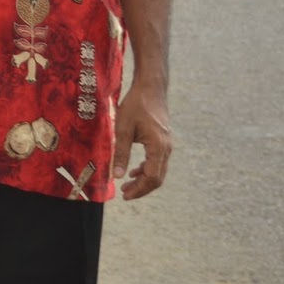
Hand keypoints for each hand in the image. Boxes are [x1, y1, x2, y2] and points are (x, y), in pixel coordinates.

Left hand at [113, 82, 171, 199]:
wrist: (151, 88)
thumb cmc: (135, 105)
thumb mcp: (123, 128)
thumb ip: (121, 153)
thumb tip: (117, 176)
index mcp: (158, 147)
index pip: (152, 177)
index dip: (139, 189)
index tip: (125, 195)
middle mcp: (166, 149)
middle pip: (157, 177)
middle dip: (141, 188)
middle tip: (124, 194)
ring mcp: (167, 145)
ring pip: (158, 170)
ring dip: (143, 180)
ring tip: (127, 186)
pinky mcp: (163, 141)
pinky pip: (157, 161)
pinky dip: (146, 169)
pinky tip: (134, 171)